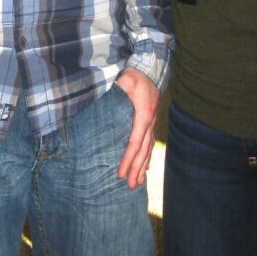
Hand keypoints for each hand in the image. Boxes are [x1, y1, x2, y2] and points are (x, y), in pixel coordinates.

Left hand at [115, 68, 159, 188]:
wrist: (151, 69)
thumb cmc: (136, 76)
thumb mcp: (125, 81)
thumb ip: (117, 92)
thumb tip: (103, 101)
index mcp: (143, 116)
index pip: (134, 144)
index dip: (127, 160)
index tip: (121, 174)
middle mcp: (150, 123)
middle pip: (143, 151)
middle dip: (136, 170)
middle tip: (130, 186)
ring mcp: (153, 123)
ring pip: (148, 149)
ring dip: (143, 167)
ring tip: (138, 182)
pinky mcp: (151, 122)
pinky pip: (150, 143)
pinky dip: (147, 156)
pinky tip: (145, 166)